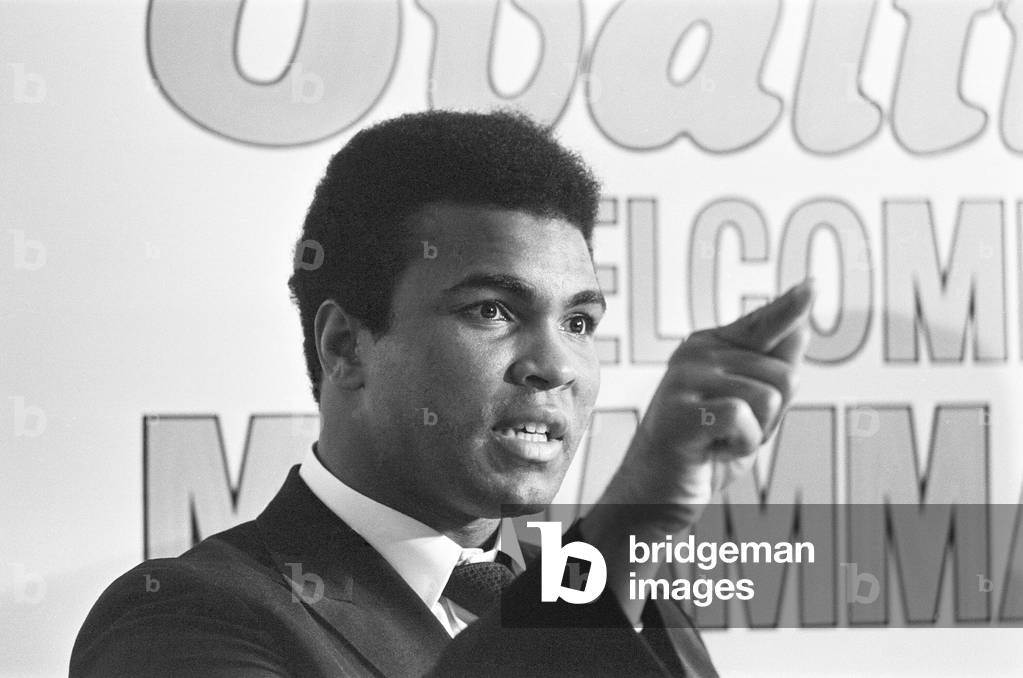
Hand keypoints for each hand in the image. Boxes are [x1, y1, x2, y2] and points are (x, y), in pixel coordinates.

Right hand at [581, 280, 813, 621]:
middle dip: (772, 418)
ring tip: (718, 441)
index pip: (765, 323)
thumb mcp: (749, 410)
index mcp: (711, 347)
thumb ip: (773, 371)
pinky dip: (739, 445)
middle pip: (785, 376)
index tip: (813, 285)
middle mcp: (697, 354)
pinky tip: (710, 450)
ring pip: (769, 398)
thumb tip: (802, 329)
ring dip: (756, 434)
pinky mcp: (680, 410)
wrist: (655, 494)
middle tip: (730, 434)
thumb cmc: (705, 449)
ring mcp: (685, 379)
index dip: (791, 307)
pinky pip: (742, 417)